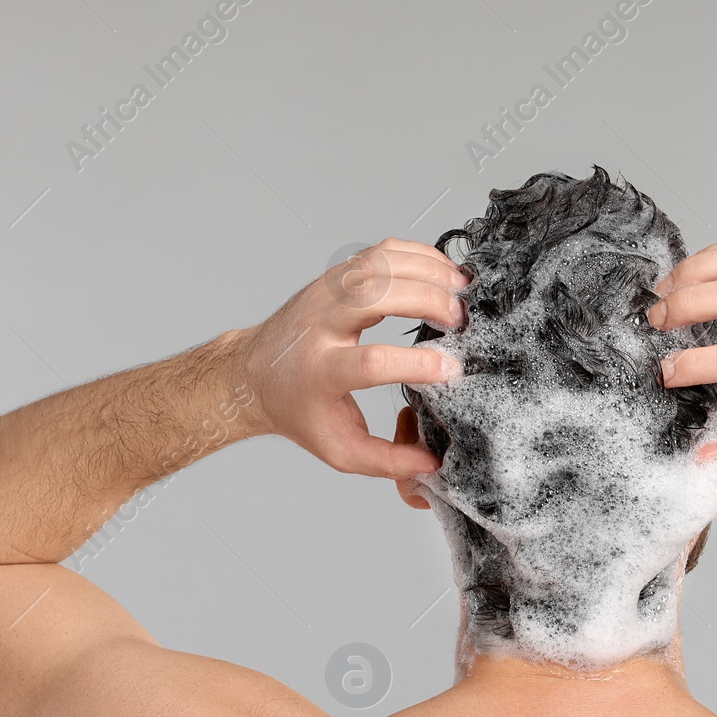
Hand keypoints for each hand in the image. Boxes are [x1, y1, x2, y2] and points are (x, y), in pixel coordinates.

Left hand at [236, 238, 467, 477]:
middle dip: (425, 300)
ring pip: (379, 265)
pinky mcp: (336, 275)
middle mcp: (321, 324)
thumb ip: (385, 461)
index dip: (415, 364)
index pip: (370, 362)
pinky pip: (381, 252)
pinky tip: (442, 272)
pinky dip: (417, 255)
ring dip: (426, 271)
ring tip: (462, 291)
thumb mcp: (337, 448)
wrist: (254, 373)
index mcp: (320, 372)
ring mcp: (327, 293)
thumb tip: (430, 464)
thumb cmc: (298, 410)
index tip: (451, 369)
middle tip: (460, 319)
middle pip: (375, 296)